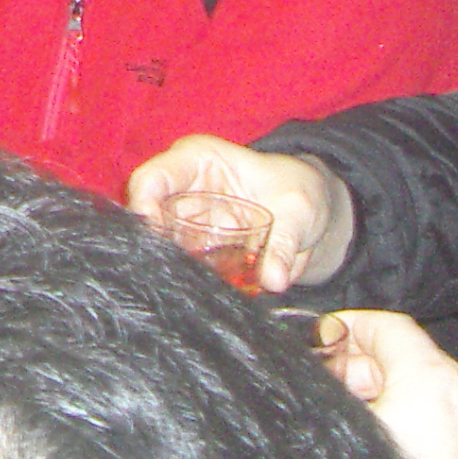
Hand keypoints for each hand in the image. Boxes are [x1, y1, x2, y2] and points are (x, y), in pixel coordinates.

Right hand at [126, 135, 354, 291]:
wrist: (314, 213)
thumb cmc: (300, 191)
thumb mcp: (297, 211)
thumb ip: (284, 245)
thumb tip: (273, 280)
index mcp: (197, 160)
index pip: (152, 178)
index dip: (143, 205)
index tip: (154, 239)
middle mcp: (183, 189)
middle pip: (147, 217)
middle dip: (155, 247)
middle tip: (173, 274)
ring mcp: (188, 222)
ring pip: (162, 247)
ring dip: (175, 270)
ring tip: (193, 291)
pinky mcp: (198, 251)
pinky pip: (186, 269)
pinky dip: (193, 284)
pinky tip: (204, 298)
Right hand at [321, 309, 457, 458]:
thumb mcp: (343, 430)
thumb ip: (326, 388)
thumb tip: (308, 369)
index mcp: (432, 378)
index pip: (388, 326)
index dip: (350, 326)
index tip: (324, 341)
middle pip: (412, 358)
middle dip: (368, 368)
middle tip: (336, 389)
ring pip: (433, 392)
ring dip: (395, 396)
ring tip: (364, 425)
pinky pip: (452, 424)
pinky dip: (423, 422)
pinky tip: (397, 451)